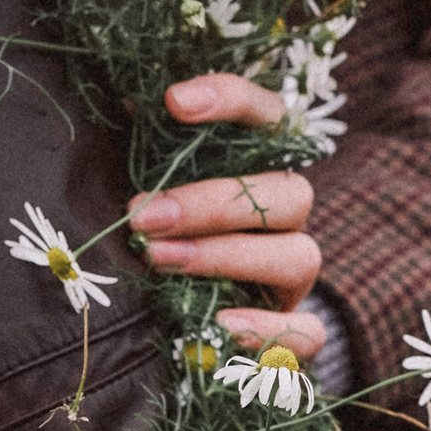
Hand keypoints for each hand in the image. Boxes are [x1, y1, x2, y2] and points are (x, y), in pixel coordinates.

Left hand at [131, 74, 326, 360]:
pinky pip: (306, 332)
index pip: (267, 115)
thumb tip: (124, 99)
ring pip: (298, 255)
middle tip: (144, 215)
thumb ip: (148, 149)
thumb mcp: (153, 184)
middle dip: (211, 204)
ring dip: (226, 257)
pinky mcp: (295, 328)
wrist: (183, 314)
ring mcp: (295, 270)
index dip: (230, 100)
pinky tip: (220, 326)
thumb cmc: (162, 231)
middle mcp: (288, 213)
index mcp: (262, 164)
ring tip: (159, 261)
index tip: (173, 102)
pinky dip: (267, 330)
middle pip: (288, 193)